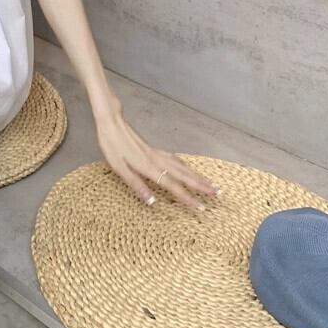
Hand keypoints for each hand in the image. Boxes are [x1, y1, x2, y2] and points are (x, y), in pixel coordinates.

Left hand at [93, 98, 219, 211]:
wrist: (111, 120)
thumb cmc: (111, 144)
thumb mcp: (118, 167)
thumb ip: (136, 184)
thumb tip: (152, 201)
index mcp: (148, 167)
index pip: (172, 185)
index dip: (187, 197)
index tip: (201, 207)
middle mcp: (156, 160)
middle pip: (183, 174)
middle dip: (200, 185)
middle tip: (217, 193)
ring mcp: (156, 153)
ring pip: (181, 165)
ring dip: (196, 175)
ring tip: (209, 182)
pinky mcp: (153, 148)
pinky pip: (174, 158)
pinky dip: (185, 164)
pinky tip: (187, 166)